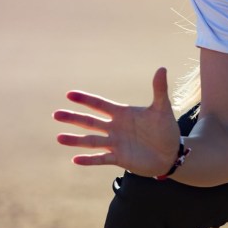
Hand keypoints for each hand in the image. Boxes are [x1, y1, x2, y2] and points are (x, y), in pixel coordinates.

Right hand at [54, 67, 180, 174]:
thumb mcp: (162, 109)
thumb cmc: (166, 129)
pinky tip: (75, 159)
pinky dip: (89, 159)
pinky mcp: (119, 158)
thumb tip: (162, 68)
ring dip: (76, 139)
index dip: (86, 100)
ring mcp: (115, 143)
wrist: (171, 154)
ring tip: (59, 138)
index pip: (100, 105)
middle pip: (90, 122)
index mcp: (122, 114)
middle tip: (56, 114)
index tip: (70, 94)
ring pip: (91, 141)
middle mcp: (115, 128)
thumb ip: (159, 90)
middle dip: (73, 118)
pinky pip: (101, 159)